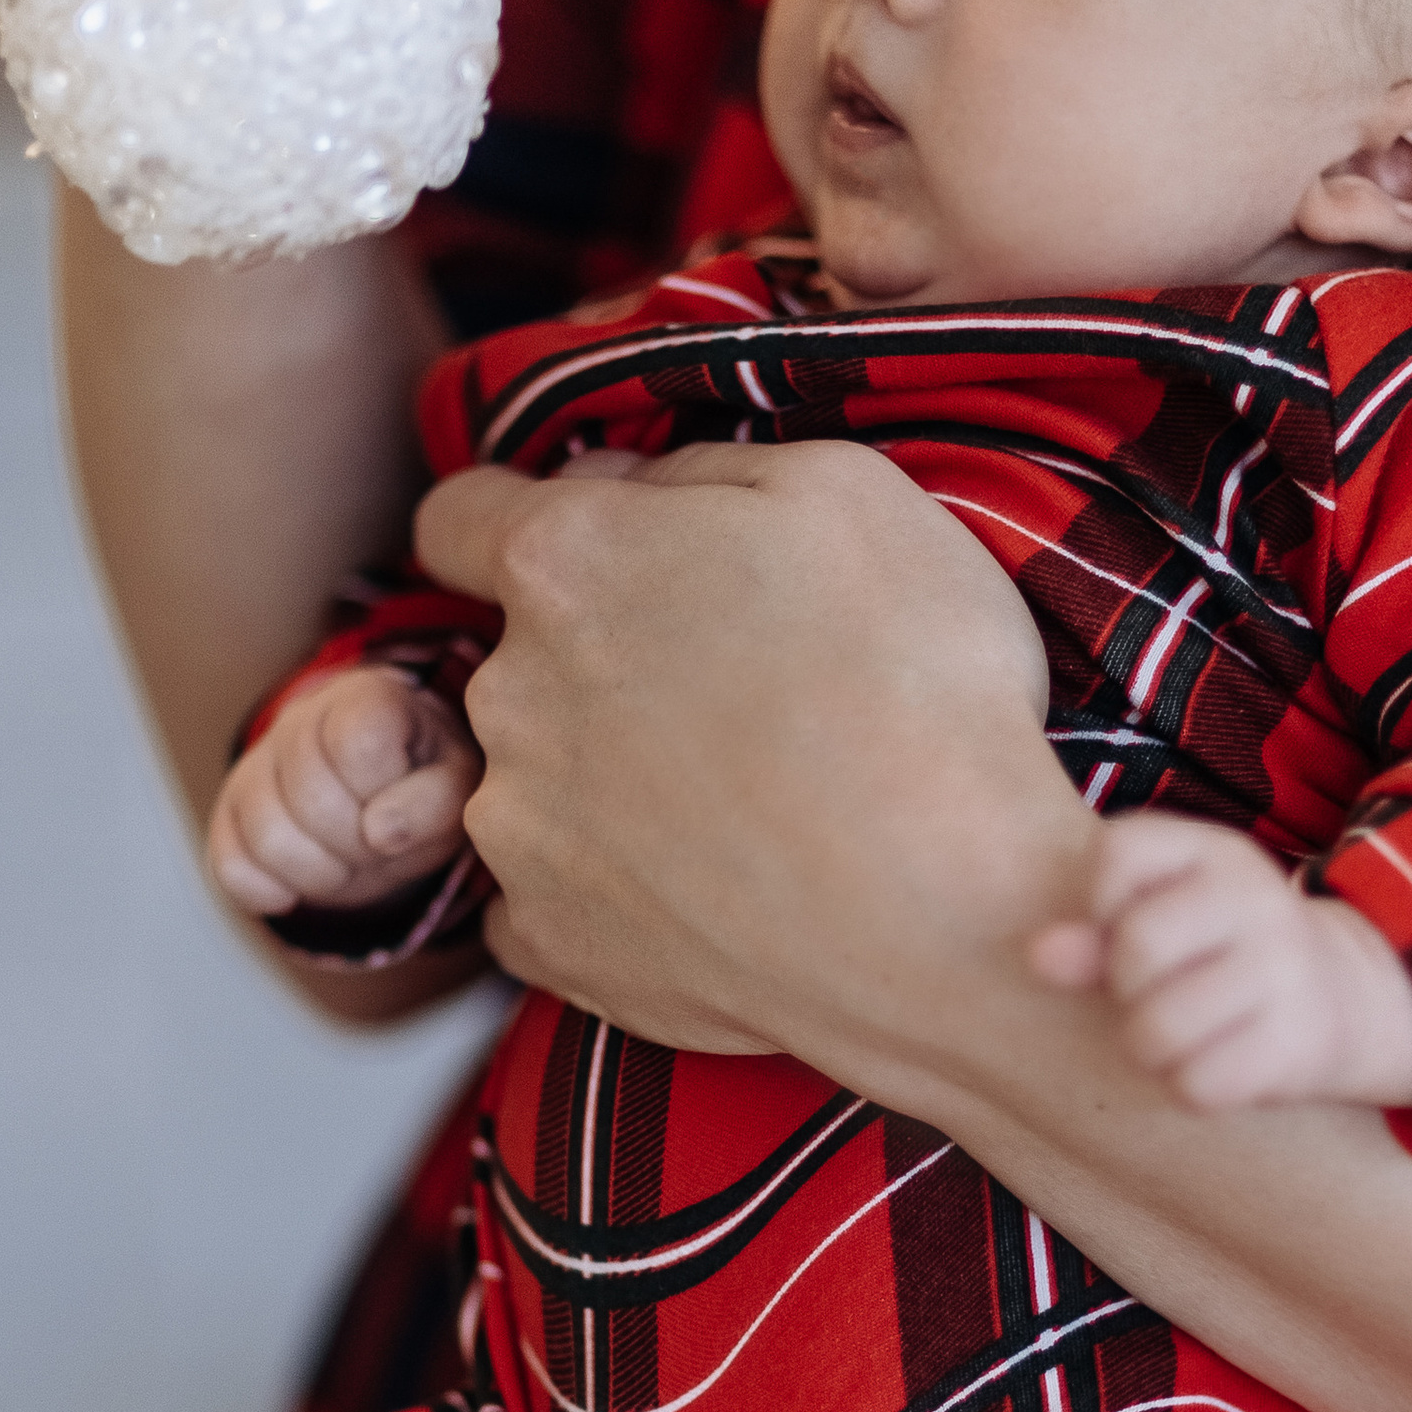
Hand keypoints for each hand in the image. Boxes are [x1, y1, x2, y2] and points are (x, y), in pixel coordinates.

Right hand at [208, 670, 481, 918]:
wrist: (382, 788)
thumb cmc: (423, 782)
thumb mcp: (455, 787)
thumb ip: (436, 803)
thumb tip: (380, 833)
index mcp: (365, 697)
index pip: (356, 744)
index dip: (385, 795)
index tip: (405, 805)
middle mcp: (300, 718)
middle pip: (311, 800)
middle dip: (357, 845)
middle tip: (378, 847)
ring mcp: (256, 764)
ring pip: (267, 837)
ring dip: (319, 874)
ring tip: (347, 863)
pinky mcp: (228, 811)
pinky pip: (230, 867)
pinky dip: (271, 892)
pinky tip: (303, 885)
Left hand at [413, 446, 1085, 1062]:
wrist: (952, 921)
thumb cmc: (916, 688)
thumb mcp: (845, 493)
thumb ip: (701, 469)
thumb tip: (621, 485)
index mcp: (566, 563)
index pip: (459, 517)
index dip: (512, 524)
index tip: (584, 558)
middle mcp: (509, 693)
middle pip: (519, 658)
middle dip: (599, 664)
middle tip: (734, 697)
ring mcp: (519, 830)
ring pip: (536, 782)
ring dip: (607, 784)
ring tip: (741, 812)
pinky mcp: (550, 942)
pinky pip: (548, 903)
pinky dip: (609, 897)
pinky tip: (704, 895)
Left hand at [1029, 814, 1411, 1111]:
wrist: (1341, 996)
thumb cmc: (1218, 954)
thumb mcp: (1161, 921)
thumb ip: (1095, 934)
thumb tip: (1040, 956)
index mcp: (1215, 850)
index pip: (1118, 850)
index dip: (1099, 901)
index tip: (1123, 927)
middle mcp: (1256, 897)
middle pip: (1137, 945)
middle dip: (1123, 986)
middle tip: (1150, 993)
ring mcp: (1283, 968)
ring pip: (1159, 1027)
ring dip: (1147, 1047)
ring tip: (1172, 1035)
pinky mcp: (1295, 1041)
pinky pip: (1196, 1083)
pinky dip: (1189, 1085)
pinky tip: (1213, 1062)